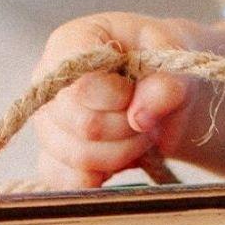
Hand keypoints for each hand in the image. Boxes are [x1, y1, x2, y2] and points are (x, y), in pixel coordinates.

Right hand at [32, 12, 206, 188]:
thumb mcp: (177, 57)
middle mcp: (48, 84)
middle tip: (150, 119)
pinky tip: (120, 160)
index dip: (116, 97)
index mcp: (71, 43)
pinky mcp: (53, 158)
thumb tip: (140, 115)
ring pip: (77, 157)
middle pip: (82, 125)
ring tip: (141, 135)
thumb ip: (166, 80)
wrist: (163, 89)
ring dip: (123, 154)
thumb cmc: (164, 64)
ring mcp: (47, 124)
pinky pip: (65, 182)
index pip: (78, 83)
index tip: (141, 91)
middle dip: (127, 129)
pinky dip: (100, 179)